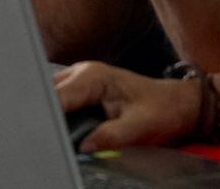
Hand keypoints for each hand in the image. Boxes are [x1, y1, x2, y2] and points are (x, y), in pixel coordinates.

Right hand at [54, 62, 200, 151]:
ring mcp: (80, 79)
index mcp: (94, 77)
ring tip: (48, 136)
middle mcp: (83, 72)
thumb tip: (83, 147)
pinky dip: (56, 115)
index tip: (41, 135)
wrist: (177, 104)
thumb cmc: (161, 110)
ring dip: (48, 115)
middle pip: (47, 93)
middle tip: (43, 139)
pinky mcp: (81, 90)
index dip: (46, 117)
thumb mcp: (138, 128)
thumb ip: (109, 136)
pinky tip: (58, 130)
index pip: (57, 96)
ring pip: (50, 96)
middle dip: (43, 115)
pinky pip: (59, 100)